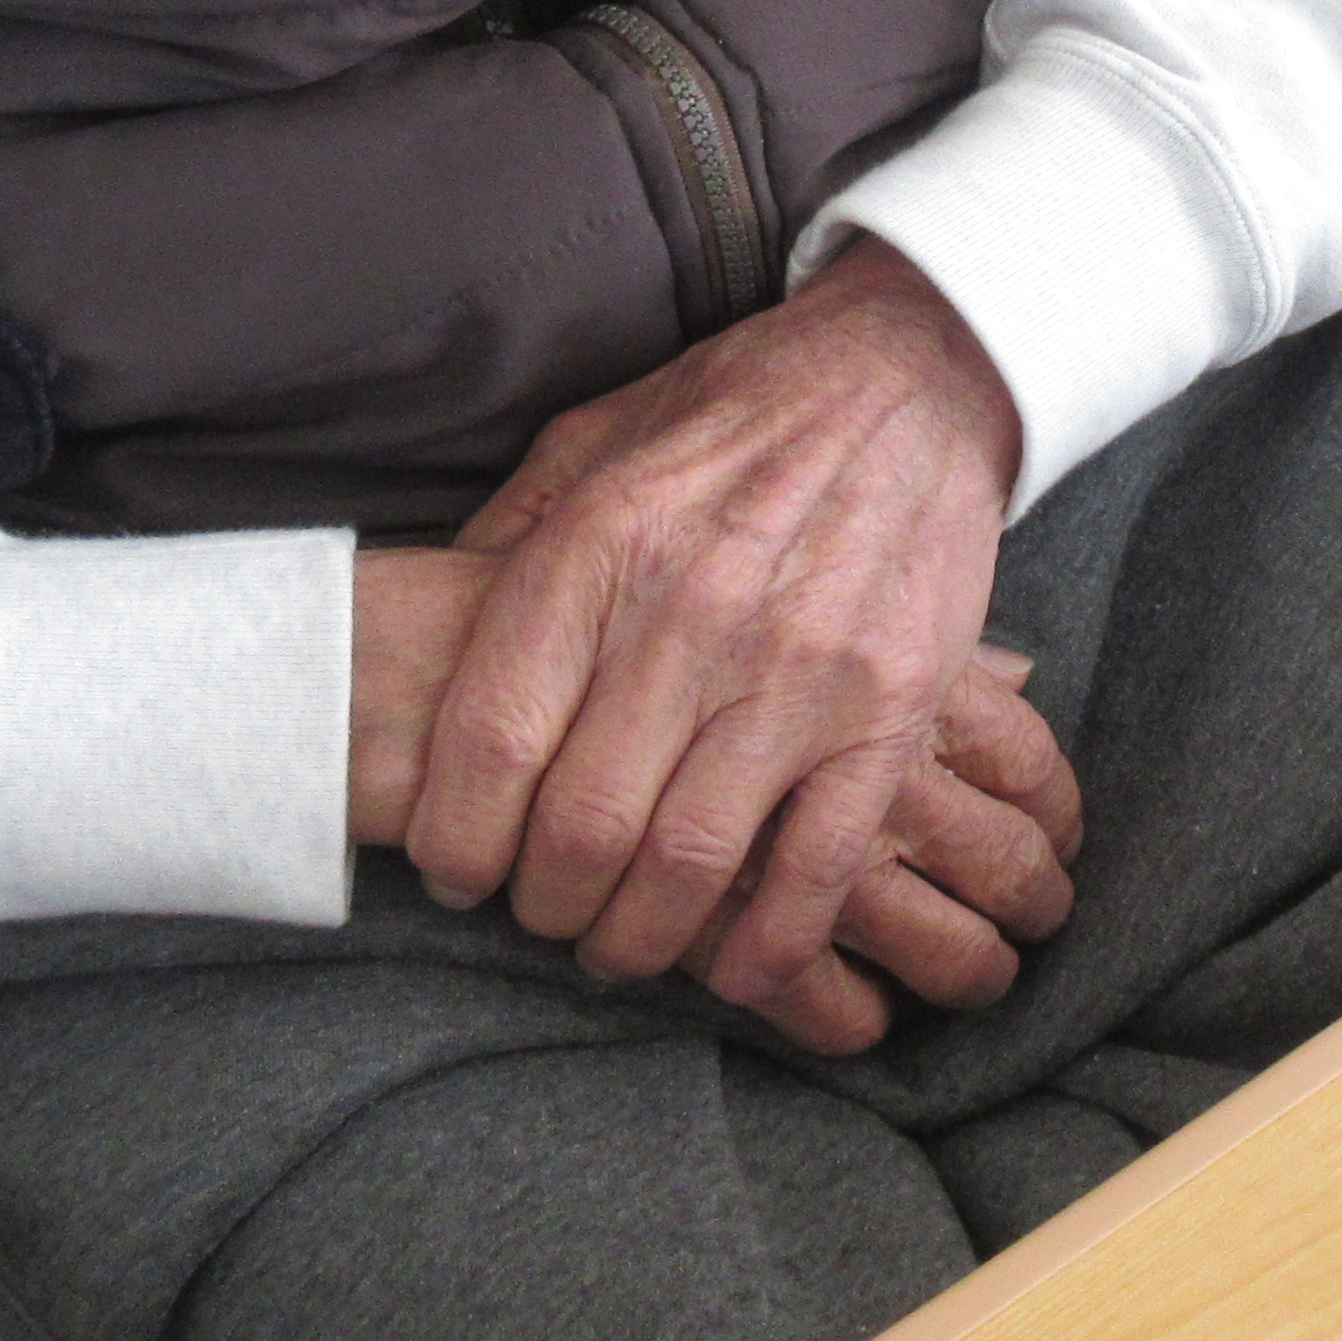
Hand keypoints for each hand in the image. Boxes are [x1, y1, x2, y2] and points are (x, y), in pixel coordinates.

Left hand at [400, 245, 1076, 1025]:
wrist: (911, 370)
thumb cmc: (735, 411)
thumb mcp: (593, 440)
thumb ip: (510, 541)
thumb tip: (430, 631)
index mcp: (600, 546)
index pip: (491, 738)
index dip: (454, 835)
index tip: (454, 868)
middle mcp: (692, 613)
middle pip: (582, 822)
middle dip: (544, 903)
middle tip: (543, 914)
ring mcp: (800, 667)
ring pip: (692, 861)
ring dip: (642, 937)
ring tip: (622, 945)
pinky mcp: (890, 706)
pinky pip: (822, 863)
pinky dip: (774, 942)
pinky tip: (737, 970)